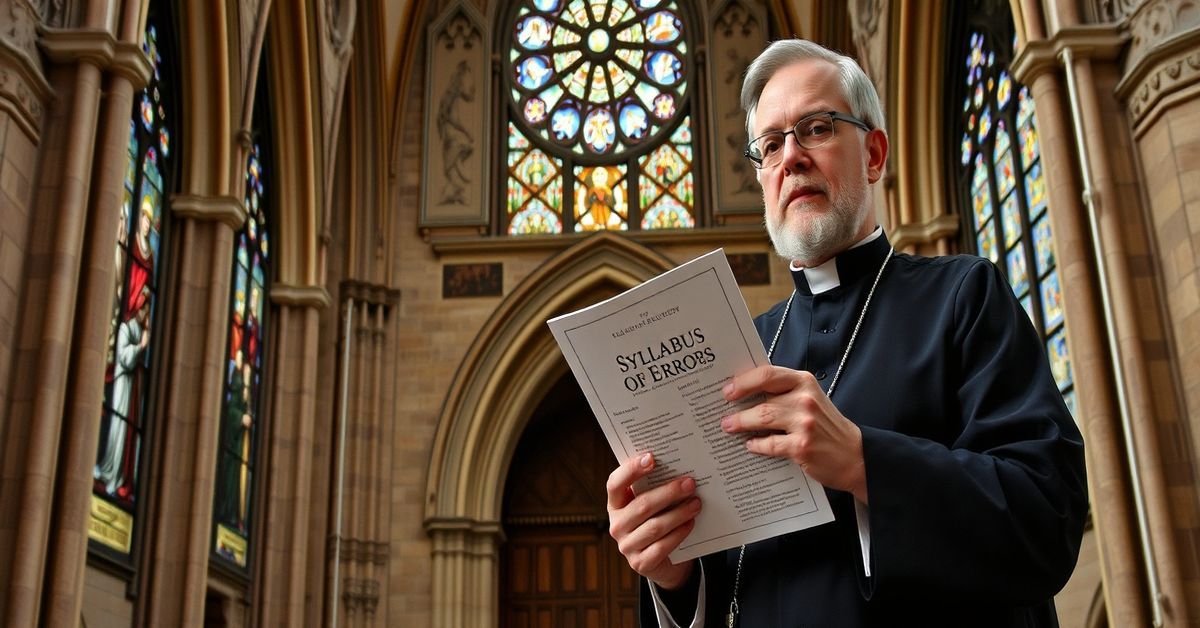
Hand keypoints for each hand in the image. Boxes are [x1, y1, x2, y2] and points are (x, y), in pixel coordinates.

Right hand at [605, 453, 698, 589]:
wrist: (661, 561)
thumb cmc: (656, 521)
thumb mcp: (651, 504)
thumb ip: (655, 488)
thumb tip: (678, 468)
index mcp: (615, 505)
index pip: (615, 484)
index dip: (631, 470)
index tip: (651, 457)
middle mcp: (616, 525)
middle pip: (642, 505)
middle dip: (668, 492)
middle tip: (690, 483)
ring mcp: (627, 546)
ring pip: (655, 526)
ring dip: (679, 513)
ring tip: (696, 503)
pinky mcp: (640, 563)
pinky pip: (662, 546)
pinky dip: (679, 533)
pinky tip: (691, 523)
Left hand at [722, 365, 867, 502]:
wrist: (855, 455)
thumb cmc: (827, 426)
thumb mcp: (810, 399)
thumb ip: (783, 392)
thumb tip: (744, 392)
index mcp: (804, 382)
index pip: (767, 374)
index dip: (744, 381)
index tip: (728, 389)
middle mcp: (805, 399)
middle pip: (762, 399)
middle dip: (738, 407)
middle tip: (724, 415)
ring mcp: (805, 423)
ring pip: (763, 419)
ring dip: (741, 424)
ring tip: (729, 427)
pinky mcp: (802, 447)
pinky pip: (769, 444)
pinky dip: (756, 445)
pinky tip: (751, 445)